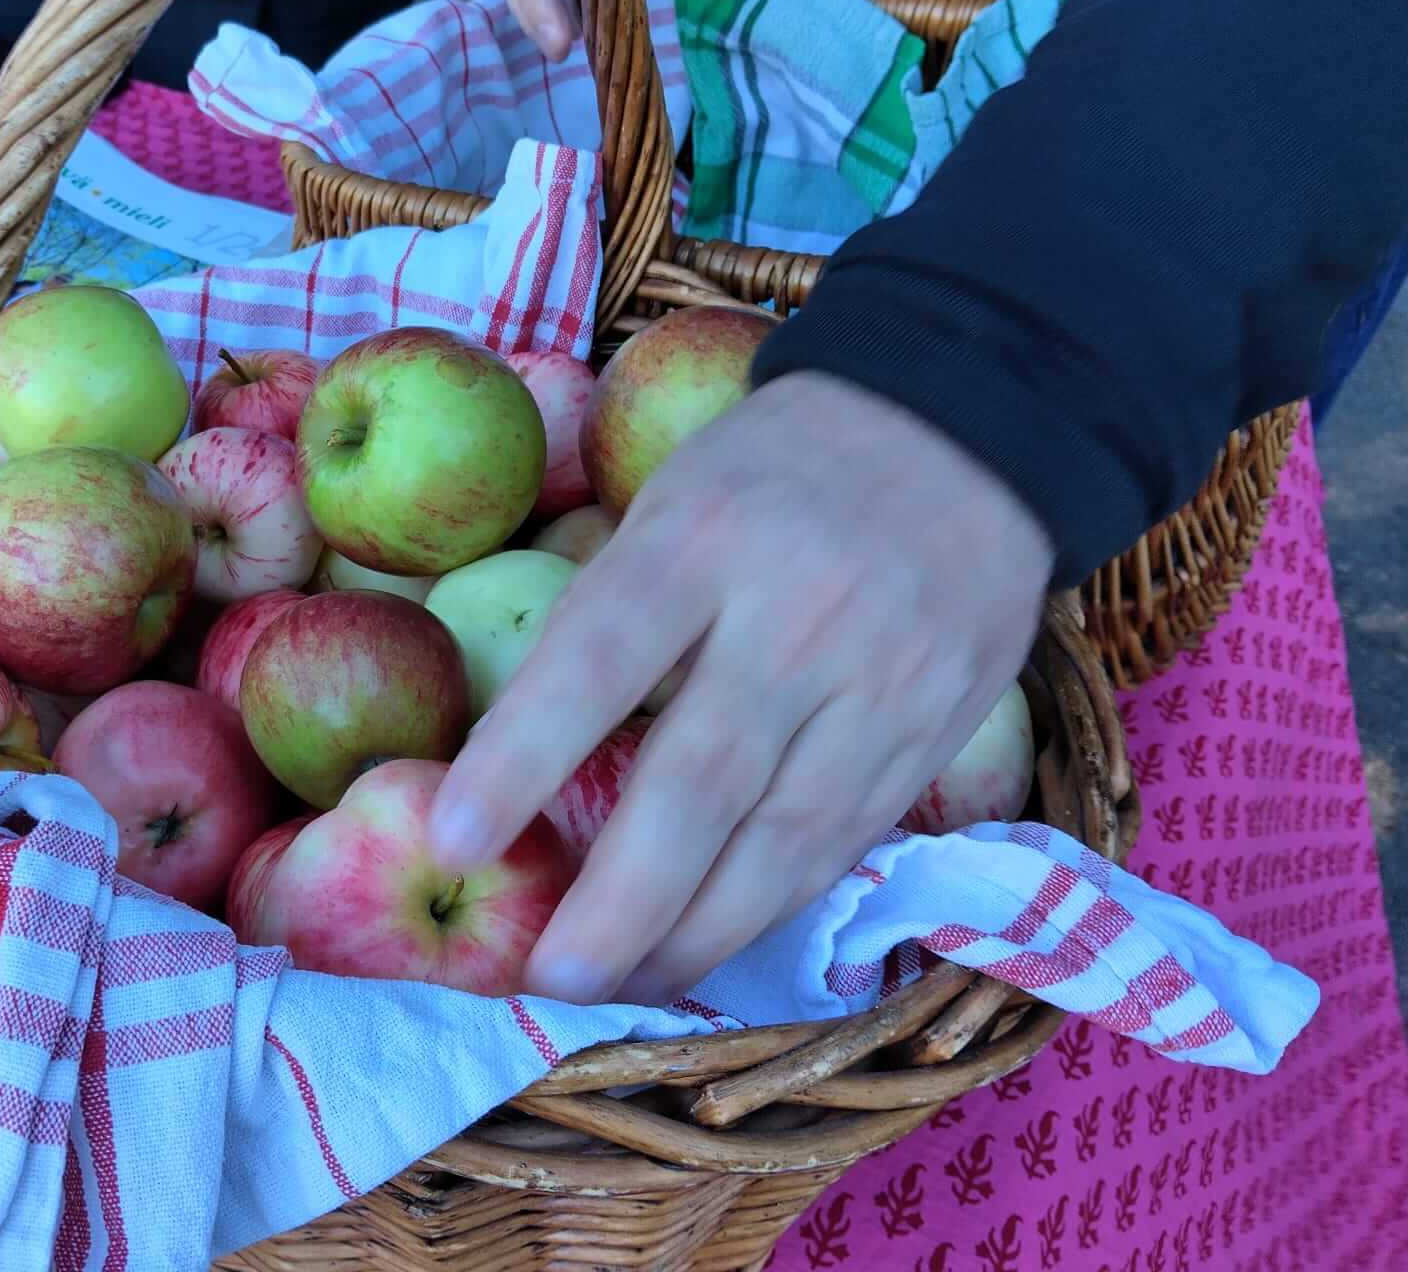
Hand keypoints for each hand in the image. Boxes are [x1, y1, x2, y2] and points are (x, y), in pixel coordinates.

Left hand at [427, 371, 1053, 1004]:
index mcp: (701, 537)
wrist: (961, 425)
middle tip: (550, 980)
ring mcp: (878, 678)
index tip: (450, 839)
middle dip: (619, 900)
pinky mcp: (936, 726)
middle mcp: (794, 613)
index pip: (595, 658)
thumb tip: (516, 751)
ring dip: (696, 932)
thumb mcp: (674, 498)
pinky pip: (844, 839)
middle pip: (700, 781)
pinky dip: (771, 904)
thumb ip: (616, 612)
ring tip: (622, 987)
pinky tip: (713, 943)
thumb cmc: (771, 472)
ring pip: (784, 838)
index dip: (520, 758)